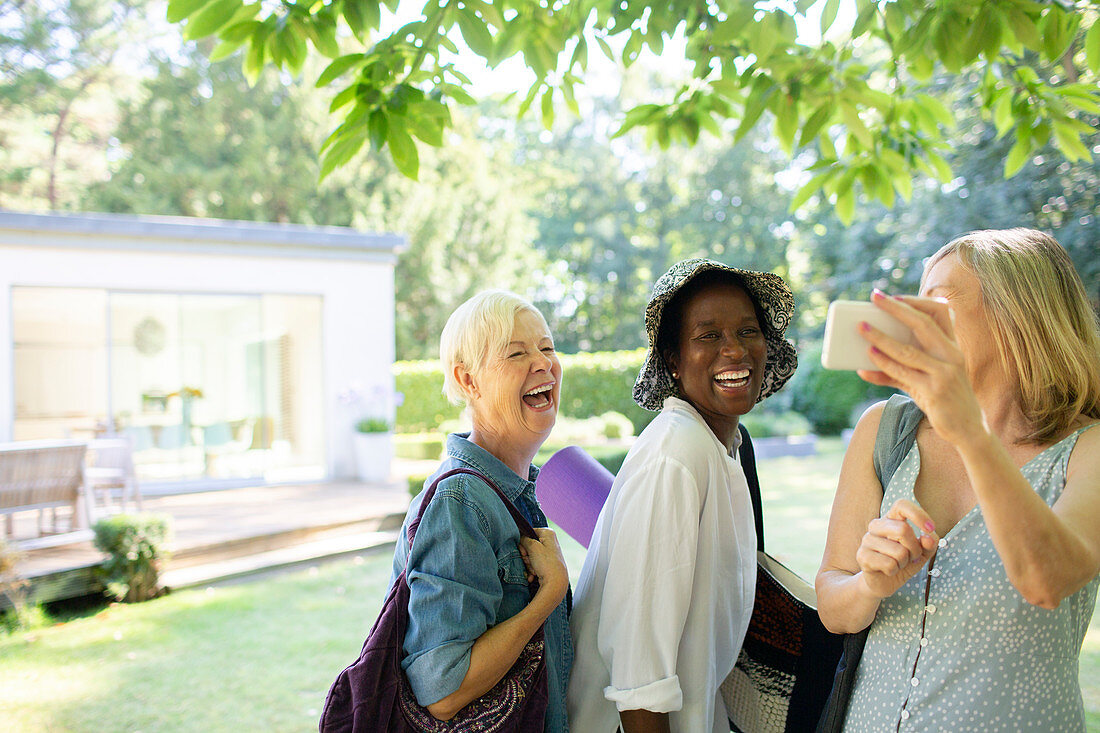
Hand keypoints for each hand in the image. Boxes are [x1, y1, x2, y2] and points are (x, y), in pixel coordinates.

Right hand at [519, 528, 568, 601]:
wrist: (555, 583)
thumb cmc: (546, 563)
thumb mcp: (533, 547)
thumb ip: (524, 539)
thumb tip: (521, 537)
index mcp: (548, 533)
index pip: (529, 532)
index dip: (523, 542)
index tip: (524, 551)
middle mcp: (550, 542)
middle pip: (529, 545)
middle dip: (526, 556)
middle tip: (528, 561)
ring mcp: (549, 553)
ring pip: (530, 556)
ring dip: (528, 564)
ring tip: (533, 570)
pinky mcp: (547, 563)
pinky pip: (534, 563)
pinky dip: (532, 569)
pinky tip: (534, 575)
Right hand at [856, 499, 938, 598]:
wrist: (884, 582)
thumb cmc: (903, 562)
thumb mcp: (922, 553)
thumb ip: (929, 544)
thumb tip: (928, 538)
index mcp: (891, 519)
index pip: (901, 505)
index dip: (918, 514)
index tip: (930, 528)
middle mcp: (876, 525)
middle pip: (903, 529)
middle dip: (915, 549)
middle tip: (912, 557)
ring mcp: (867, 540)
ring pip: (899, 551)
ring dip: (904, 563)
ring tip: (898, 564)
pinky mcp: (862, 556)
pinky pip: (889, 564)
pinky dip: (895, 571)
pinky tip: (888, 571)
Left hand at [857, 291, 983, 445]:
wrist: (968, 428)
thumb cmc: (942, 398)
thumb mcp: (924, 379)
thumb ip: (897, 370)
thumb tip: (862, 367)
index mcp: (951, 346)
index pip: (940, 312)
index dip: (917, 301)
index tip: (894, 296)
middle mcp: (951, 355)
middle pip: (922, 323)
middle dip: (896, 308)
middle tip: (874, 297)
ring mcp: (944, 373)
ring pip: (907, 350)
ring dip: (881, 337)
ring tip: (862, 328)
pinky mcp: (934, 391)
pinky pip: (903, 374)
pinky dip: (884, 365)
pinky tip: (868, 359)